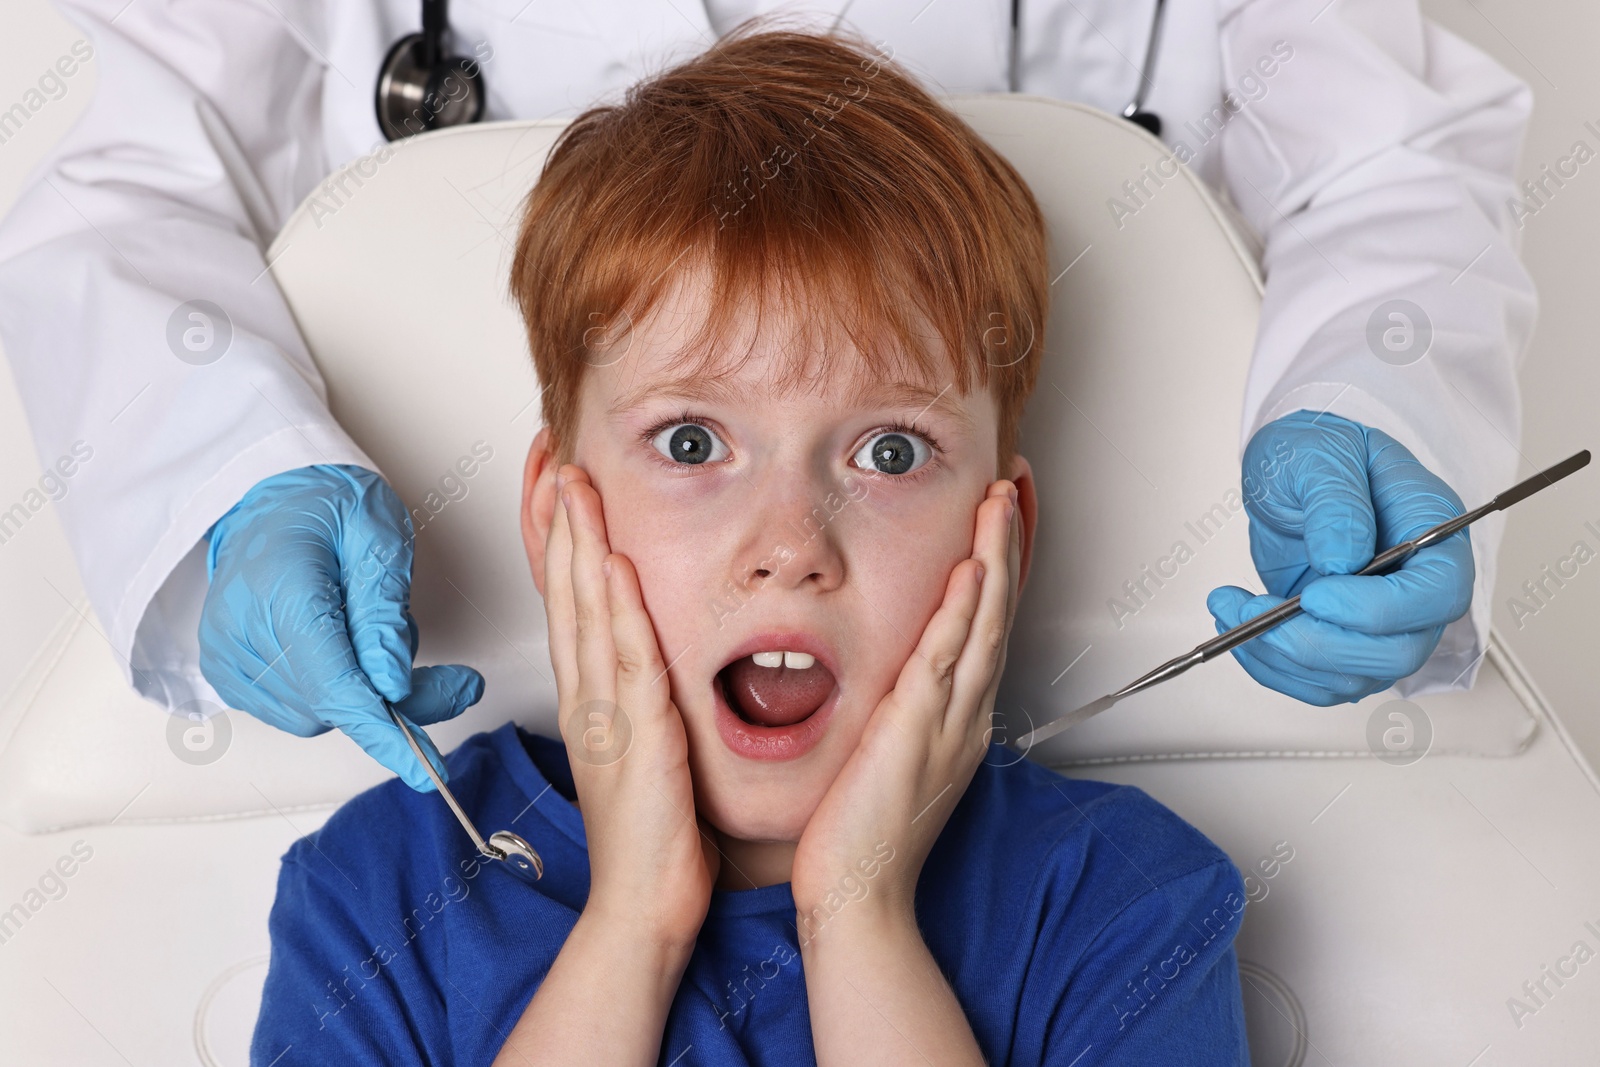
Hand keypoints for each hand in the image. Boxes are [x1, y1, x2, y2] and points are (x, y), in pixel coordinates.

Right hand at [198, 464, 484, 790]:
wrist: (267, 499)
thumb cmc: (324, 507)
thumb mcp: (378, 537)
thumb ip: (384, 613)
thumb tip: (391, 685)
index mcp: (279, 591)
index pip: (335, 685)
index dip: (386, 732)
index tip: (426, 769)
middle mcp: (241, 633)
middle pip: (333, 704)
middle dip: (400, 700)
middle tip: (456, 680)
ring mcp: (230, 658)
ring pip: (320, 714)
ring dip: (369, 692)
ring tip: (377, 631)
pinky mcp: (233, 675)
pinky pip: (302, 707)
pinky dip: (339, 688)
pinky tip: (346, 645)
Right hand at [546, 464, 720, 947]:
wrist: (642, 904)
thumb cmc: (651, 836)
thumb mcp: (643, 749)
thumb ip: (642, 700)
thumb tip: (651, 662)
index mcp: (593, 699)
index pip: (568, 601)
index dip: (558, 540)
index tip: (554, 486)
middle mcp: (590, 698)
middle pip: (566, 592)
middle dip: (557, 520)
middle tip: (551, 458)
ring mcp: (607, 714)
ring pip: (588, 612)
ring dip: (580, 543)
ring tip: (573, 481)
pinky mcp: (637, 737)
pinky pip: (628, 660)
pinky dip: (619, 609)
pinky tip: (616, 564)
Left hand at [790, 480, 1020, 922]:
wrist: (858, 893)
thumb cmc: (864, 836)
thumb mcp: (891, 758)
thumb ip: (899, 713)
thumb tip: (893, 682)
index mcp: (955, 718)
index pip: (986, 624)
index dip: (998, 568)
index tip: (999, 520)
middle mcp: (962, 713)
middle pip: (998, 611)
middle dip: (1009, 544)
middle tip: (1013, 487)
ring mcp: (947, 720)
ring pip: (984, 622)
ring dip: (995, 557)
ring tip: (1001, 502)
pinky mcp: (917, 730)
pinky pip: (948, 658)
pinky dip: (964, 611)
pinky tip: (971, 570)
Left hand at [1206, 410, 1473, 703]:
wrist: (1293, 471)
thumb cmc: (1319, 452)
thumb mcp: (1322, 453)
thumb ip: (1336, 501)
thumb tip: (1341, 558)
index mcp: (1433, 534)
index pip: (1436, 595)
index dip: (1378, 610)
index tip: (1316, 595)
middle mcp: (1416, 588)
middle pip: (1396, 652)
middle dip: (1318, 645)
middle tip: (1255, 613)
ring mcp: (1381, 623)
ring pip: (1352, 677)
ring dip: (1282, 657)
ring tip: (1232, 609)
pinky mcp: (1341, 640)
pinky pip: (1316, 681)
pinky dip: (1270, 666)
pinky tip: (1237, 627)